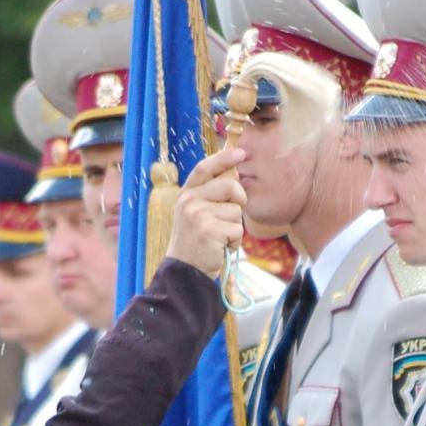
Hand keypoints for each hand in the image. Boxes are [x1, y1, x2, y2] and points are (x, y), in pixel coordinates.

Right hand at [164, 148, 247, 272]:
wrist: (184, 272)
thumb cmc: (196, 243)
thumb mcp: (197, 214)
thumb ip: (211, 195)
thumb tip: (235, 174)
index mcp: (186, 194)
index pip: (204, 168)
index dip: (223, 158)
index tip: (240, 152)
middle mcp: (188, 201)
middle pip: (230, 185)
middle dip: (239, 201)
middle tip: (230, 217)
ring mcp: (198, 215)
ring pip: (236, 211)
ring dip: (235, 227)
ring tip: (219, 238)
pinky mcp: (209, 231)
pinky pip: (237, 230)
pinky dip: (235, 242)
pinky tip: (221, 248)